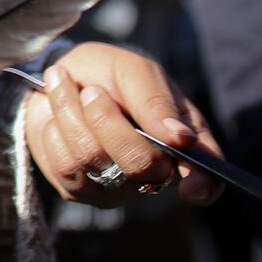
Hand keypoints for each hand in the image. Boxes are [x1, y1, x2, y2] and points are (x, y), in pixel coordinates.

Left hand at [24, 42, 224, 207]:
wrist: (57, 76)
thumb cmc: (106, 74)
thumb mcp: (132, 70)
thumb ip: (155, 100)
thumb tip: (180, 139)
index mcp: (181, 143)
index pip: (205, 180)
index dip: (202, 186)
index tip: (189, 185)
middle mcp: (154, 173)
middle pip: (140, 164)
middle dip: (107, 118)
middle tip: (93, 91)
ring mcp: (117, 188)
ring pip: (94, 159)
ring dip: (73, 114)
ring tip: (71, 91)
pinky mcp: (79, 191)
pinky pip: (64, 165)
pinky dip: (56, 128)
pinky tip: (58, 116)